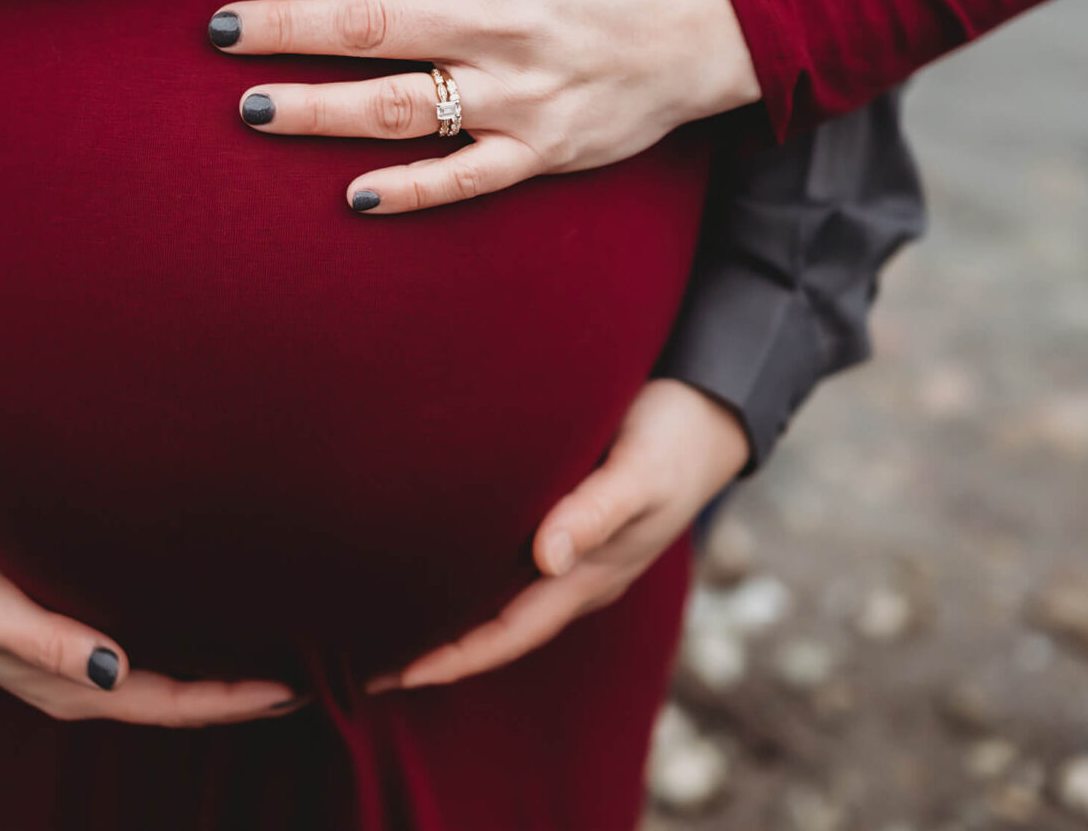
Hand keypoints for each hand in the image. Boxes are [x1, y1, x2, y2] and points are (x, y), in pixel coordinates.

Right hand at [0, 542, 309, 724]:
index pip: (169, 702)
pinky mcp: (56, 631)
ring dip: (208, 682)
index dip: (230, 702)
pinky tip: (194, 633)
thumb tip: (115, 671)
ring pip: (156, 682)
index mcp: (67, 684)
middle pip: (172, 701)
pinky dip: (176, 654)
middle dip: (232, 700)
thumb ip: (50, 643)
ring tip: (262, 667)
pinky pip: (134, 658)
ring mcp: (65, 660)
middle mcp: (75, 680)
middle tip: (299, 686)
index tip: (290, 689)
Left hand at [211, 0, 761, 213]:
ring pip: (400, 106)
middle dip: (283, 30)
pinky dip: (410, 191)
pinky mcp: (541, 152)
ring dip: (316, 109)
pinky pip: (465, 178)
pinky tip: (352, 198)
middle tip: (216, 32)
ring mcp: (521, 95)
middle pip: (371, 27)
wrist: (701, 31)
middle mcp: (503, 24)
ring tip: (249, 108)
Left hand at [366, 378, 749, 692]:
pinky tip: (440, 558)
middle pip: (501, 627)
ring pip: (505, 597)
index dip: (454, 658)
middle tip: (372, 663)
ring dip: (454, 612)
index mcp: (592, 575)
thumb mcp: (639, 472)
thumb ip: (594, 511)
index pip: (510, 633)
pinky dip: (471, 572)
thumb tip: (546, 557)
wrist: (715, 411)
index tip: (397, 675)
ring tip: (391, 617)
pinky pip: (513, 562)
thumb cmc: (674, 438)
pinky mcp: (573, 520)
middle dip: (443, 648)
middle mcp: (579, 573)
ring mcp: (578, 551)